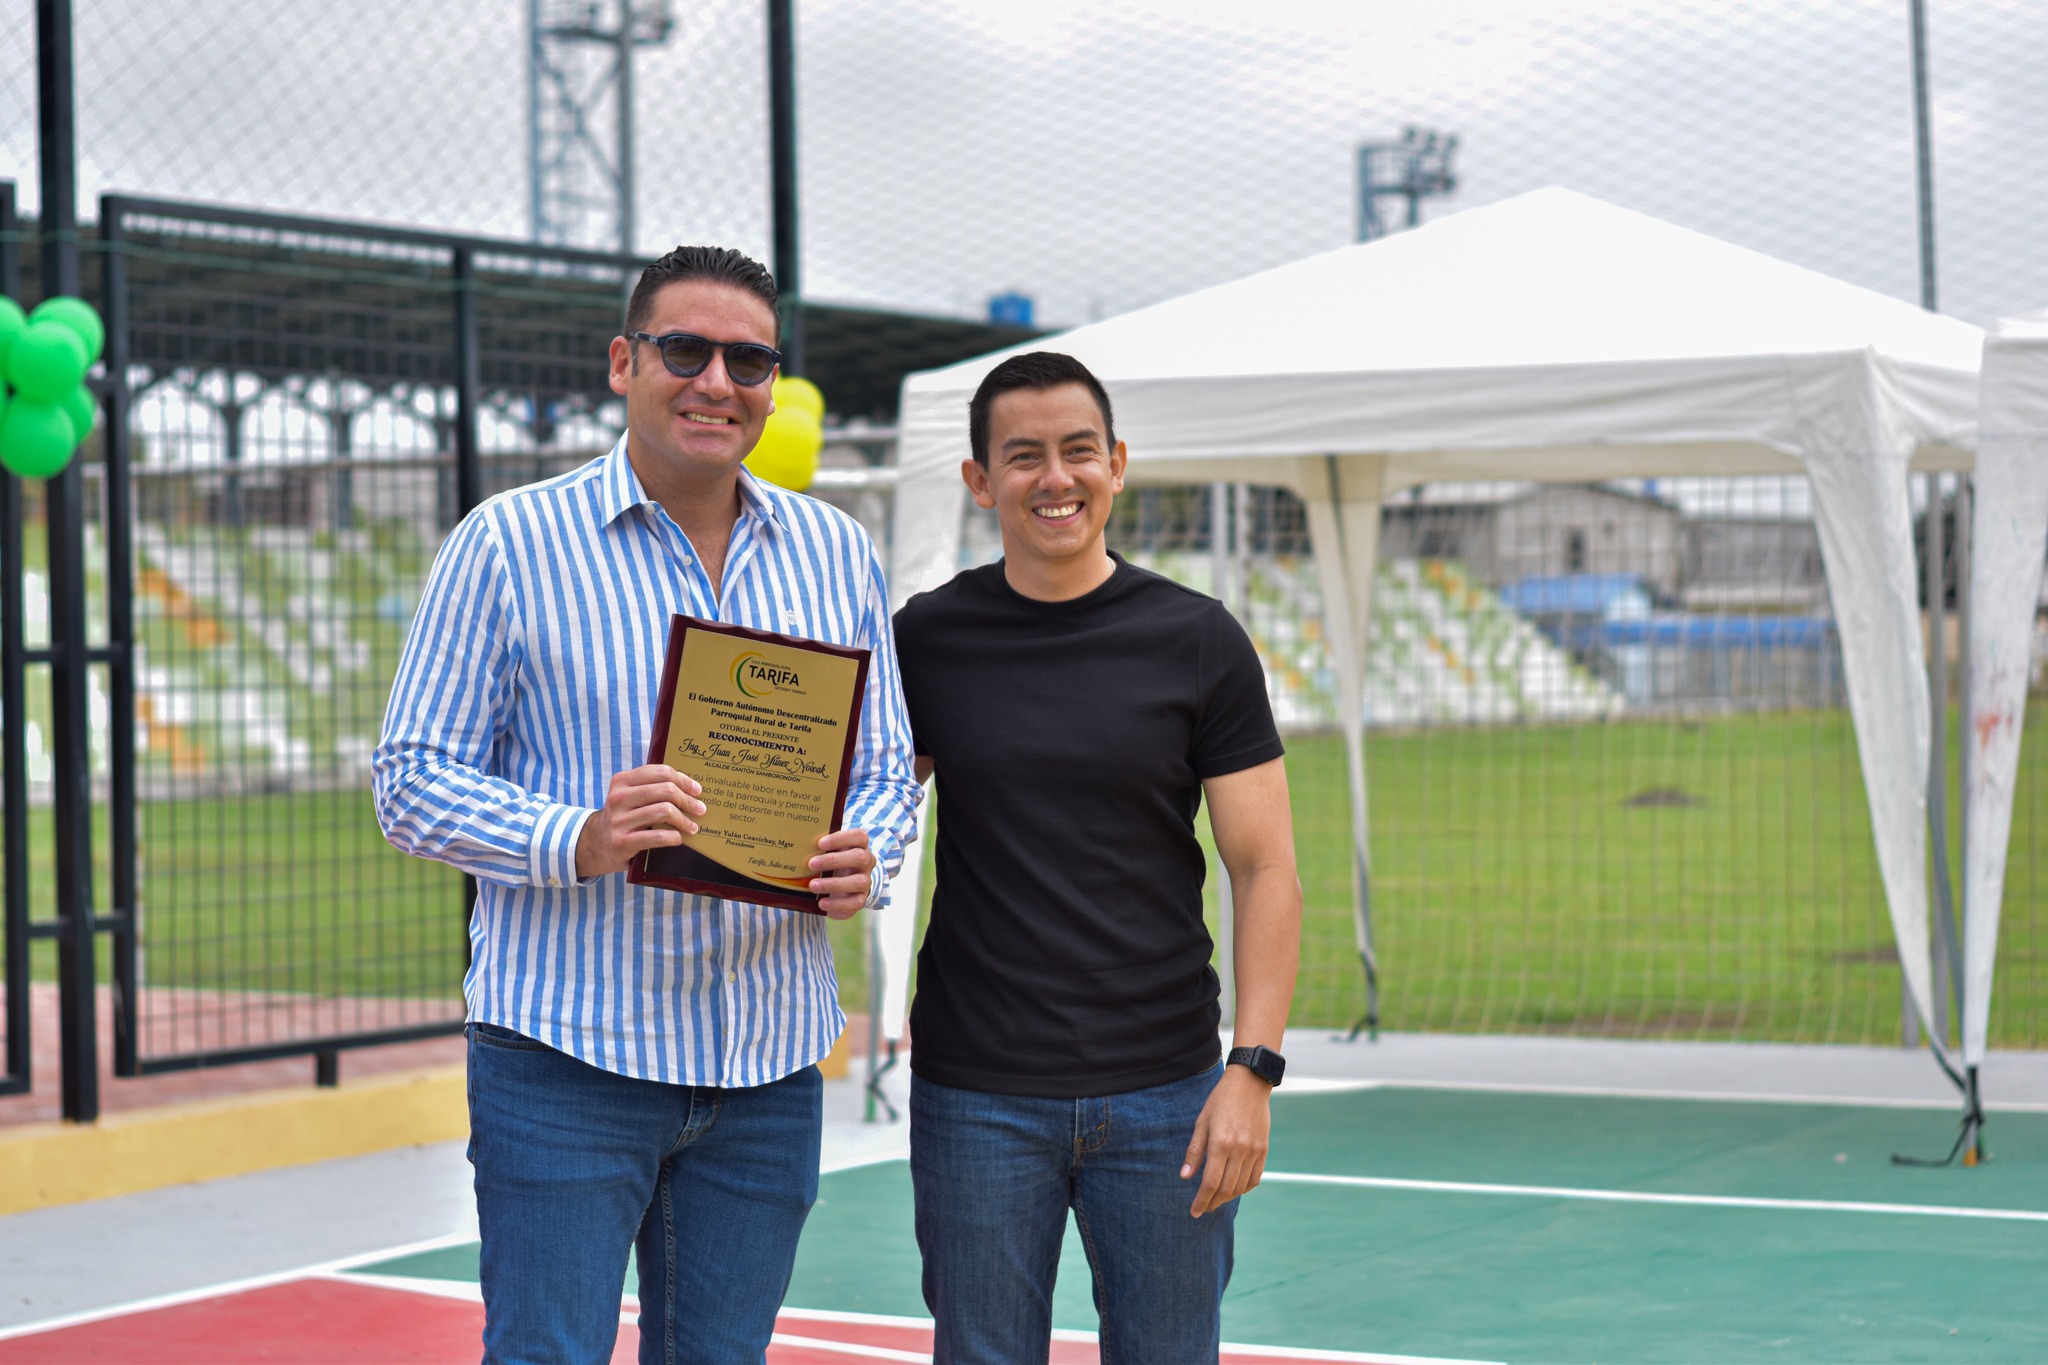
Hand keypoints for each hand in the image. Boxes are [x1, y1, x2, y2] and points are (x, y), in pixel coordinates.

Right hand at [575, 765, 704, 878]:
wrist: (595, 844)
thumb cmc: (623, 818)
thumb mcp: (630, 796)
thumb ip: (652, 787)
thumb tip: (691, 788)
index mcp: (622, 781)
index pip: (661, 772)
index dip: (684, 780)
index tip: (697, 790)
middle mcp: (618, 798)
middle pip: (666, 790)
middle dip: (688, 800)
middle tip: (700, 809)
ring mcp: (619, 821)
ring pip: (664, 812)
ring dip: (684, 820)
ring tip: (692, 827)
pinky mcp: (622, 842)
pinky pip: (658, 836)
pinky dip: (674, 837)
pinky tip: (678, 838)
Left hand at [808, 828, 875, 919]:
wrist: (839, 888)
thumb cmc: (830, 864)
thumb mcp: (828, 853)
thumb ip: (819, 849)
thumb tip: (797, 845)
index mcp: (859, 846)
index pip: (859, 836)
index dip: (841, 838)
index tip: (820, 843)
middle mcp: (866, 862)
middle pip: (860, 857)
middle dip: (834, 860)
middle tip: (811, 864)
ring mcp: (866, 881)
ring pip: (858, 881)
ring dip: (833, 883)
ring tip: (813, 885)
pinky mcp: (861, 899)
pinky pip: (854, 902)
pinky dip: (837, 903)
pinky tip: (821, 903)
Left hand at [1180, 1064, 1272, 1217]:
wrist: (1250, 1084)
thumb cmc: (1221, 1100)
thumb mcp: (1202, 1122)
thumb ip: (1195, 1151)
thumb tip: (1185, 1176)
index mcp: (1221, 1143)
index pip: (1210, 1183)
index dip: (1201, 1201)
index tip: (1194, 1211)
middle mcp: (1240, 1150)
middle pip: (1226, 1189)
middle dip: (1213, 1203)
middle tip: (1203, 1208)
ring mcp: (1254, 1151)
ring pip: (1241, 1187)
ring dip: (1227, 1198)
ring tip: (1216, 1199)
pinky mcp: (1263, 1150)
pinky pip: (1255, 1178)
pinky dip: (1244, 1188)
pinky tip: (1234, 1188)